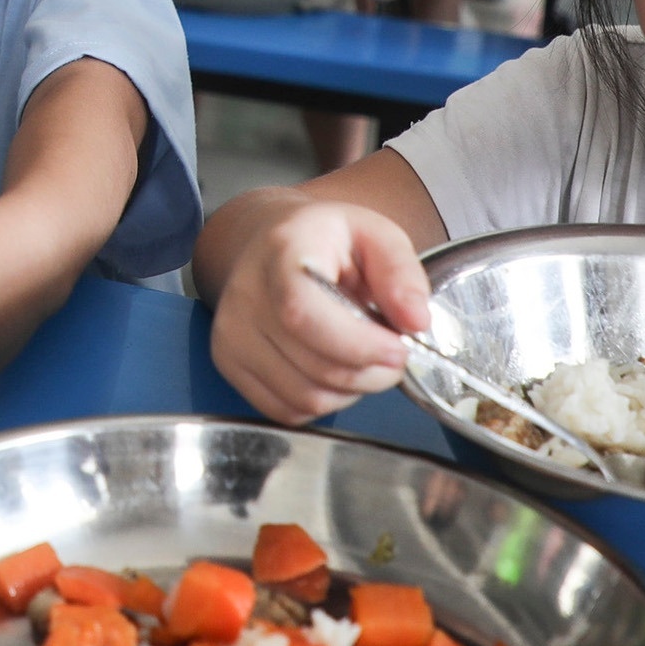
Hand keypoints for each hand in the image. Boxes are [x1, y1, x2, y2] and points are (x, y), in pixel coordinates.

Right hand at [206, 197, 428, 423]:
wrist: (268, 242)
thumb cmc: (325, 240)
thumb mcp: (375, 235)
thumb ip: (400, 273)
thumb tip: (415, 321)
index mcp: (281, 252)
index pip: (303, 315)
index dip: (357, 344)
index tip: (398, 348)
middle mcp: (246, 295)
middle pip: (315, 366)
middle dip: (371, 371)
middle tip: (391, 352)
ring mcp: (231, 334)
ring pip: (305, 397)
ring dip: (350, 390)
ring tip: (361, 357)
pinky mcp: (229, 364)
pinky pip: (286, 410)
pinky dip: (321, 402)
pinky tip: (331, 368)